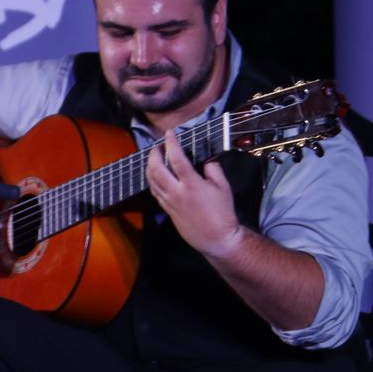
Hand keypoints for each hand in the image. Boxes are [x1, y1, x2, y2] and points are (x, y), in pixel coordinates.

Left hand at [144, 129, 245, 258]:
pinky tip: (156, 176)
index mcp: (191, 184)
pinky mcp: (168, 211)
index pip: (177, 159)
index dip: (171, 143)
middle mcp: (176, 192)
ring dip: (150, 166)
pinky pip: (155, 192)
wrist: (216, 238)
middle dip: (154, 154)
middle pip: (156, 169)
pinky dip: (152, 180)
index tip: (169, 133)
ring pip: (151, 181)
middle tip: (157, 146)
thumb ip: (213, 169)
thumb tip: (204, 162)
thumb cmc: (222, 212)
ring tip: (154, 158)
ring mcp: (170, 202)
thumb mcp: (223, 187)